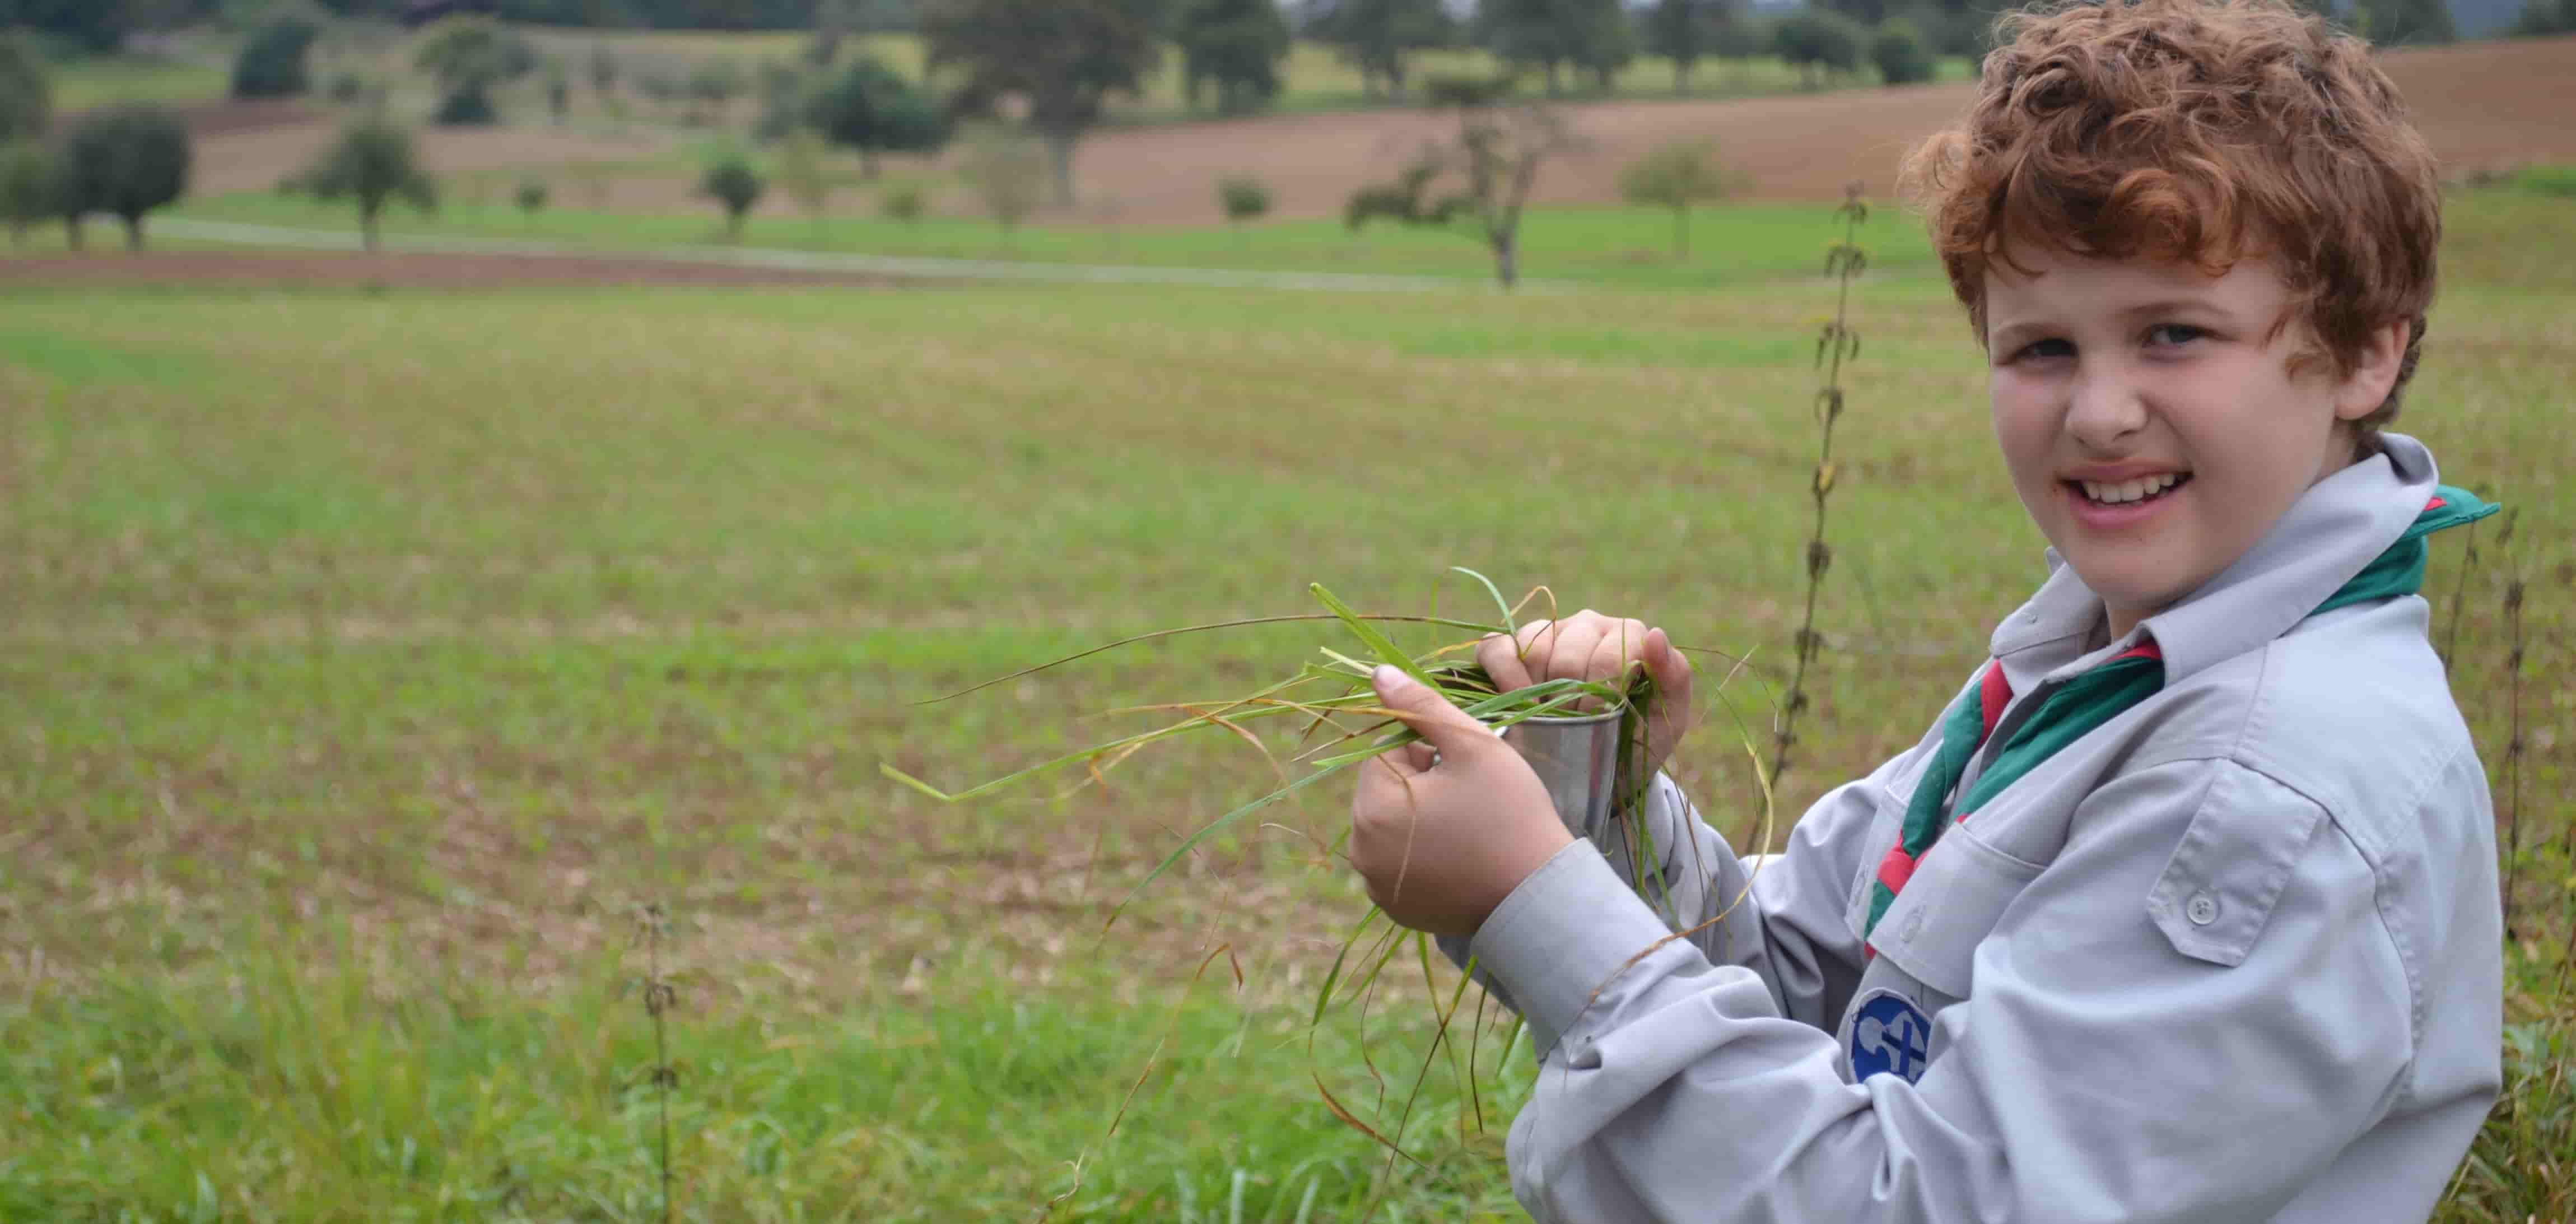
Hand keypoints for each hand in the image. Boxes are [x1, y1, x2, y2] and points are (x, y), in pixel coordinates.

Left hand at [1350, 666, 1572, 936]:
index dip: (1425, 752)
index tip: (1462, 770)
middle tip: (1469, 799)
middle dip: (1419, 784)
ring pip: (1390, 827)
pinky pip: (1398, 864)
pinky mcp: (1395, 909)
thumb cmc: (1510, 812)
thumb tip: (1377, 673)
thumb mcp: (1472, 746)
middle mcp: (1362, 851)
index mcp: (1373, 808)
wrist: (1541, 895)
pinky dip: (1421, 855)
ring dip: (1419, 818)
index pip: (1384, 754)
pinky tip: (1461, 858)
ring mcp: (1377, 886)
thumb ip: (1421, 705)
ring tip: (1467, 827)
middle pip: (1383, 791)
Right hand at [1476, 611, 1697, 778]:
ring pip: (1533, 646)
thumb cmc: (1638, 742)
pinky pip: (1497, 646)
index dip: (1602, 695)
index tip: (1601, 724)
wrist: (1602, 771)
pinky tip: (1513, 699)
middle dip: (1570, 699)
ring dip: (1536, 691)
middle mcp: (1589, 625)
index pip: (1611, 654)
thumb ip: (1674, 677)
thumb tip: (1656, 635)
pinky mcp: (1511, 646)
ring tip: (1548, 717)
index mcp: (1630, 634)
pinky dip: (1501, 674)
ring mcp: (1548, 632)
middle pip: (1570, 655)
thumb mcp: (1668, 718)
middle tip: (1574, 728)